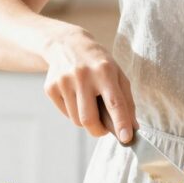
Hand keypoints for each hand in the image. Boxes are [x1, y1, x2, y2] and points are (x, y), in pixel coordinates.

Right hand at [42, 27, 136, 141]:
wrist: (66, 44)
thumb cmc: (98, 63)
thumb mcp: (117, 74)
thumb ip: (126, 100)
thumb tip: (132, 128)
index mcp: (104, 71)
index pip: (114, 102)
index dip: (121, 122)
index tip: (126, 138)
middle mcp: (82, 75)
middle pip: (89, 119)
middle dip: (99, 131)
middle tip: (104, 130)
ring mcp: (64, 81)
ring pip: (77, 120)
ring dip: (86, 120)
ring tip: (89, 103)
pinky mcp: (50, 88)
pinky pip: (66, 114)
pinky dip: (74, 112)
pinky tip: (76, 96)